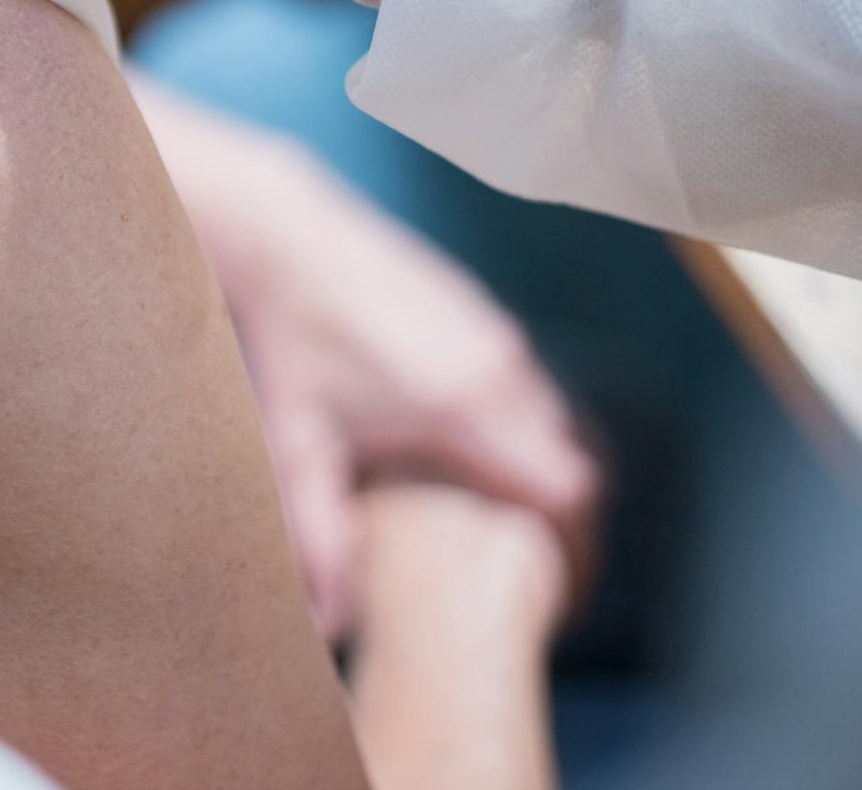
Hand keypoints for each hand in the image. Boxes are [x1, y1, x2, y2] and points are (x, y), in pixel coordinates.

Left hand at [134, 82, 595, 634]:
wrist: (292, 237)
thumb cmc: (297, 342)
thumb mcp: (301, 445)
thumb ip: (320, 535)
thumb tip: (329, 624)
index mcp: (466, 408)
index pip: (568, 491)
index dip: (569, 542)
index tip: (547, 579)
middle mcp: (498, 368)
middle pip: (570, 459)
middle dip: (556, 512)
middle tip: (527, 558)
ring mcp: (497, 333)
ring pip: (548, 417)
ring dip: (536, 462)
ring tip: (498, 510)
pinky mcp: (483, 311)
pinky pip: (526, 382)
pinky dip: (517, 420)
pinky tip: (469, 445)